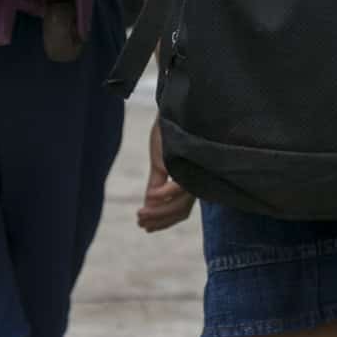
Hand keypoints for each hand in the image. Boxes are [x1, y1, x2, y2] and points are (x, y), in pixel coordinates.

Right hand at [137, 117, 195, 232]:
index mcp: (191, 181)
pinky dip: (162, 195)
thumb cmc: (168, 133)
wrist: (172, 108)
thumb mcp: (160, 162)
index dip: (164, 222)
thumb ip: (157, 184)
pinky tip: (148, 197)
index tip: (145, 228)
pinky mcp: (191, 162)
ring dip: (159, 211)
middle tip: (140, 222)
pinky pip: (178, 186)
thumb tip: (148, 206)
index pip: (181, 211)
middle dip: (159, 220)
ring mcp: (195, 172)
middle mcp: (196, 179)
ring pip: (180, 203)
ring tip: (141, 213)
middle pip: (180, 211)